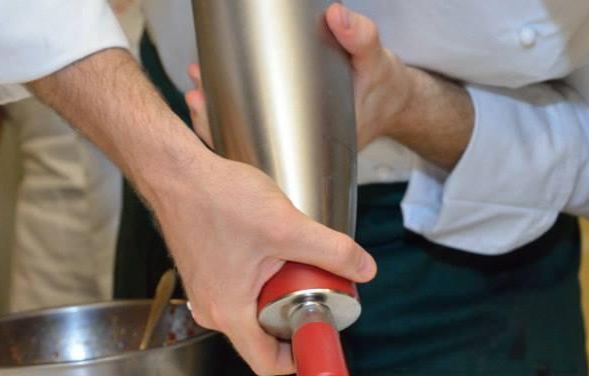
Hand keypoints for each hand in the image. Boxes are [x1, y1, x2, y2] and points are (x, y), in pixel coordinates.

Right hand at [28, 48, 375, 375]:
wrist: (175, 170)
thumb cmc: (216, 198)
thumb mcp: (287, 227)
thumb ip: (332, 250)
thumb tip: (365, 268)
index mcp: (228, 312)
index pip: (267, 362)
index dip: (300, 359)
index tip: (321, 338)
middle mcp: (210, 309)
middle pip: (263, 336)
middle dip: (295, 318)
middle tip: (320, 291)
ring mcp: (204, 291)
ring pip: (252, 310)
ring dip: (279, 295)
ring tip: (300, 266)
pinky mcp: (204, 271)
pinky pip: (239, 289)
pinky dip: (262, 278)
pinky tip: (275, 250)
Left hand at [185, 4, 412, 150]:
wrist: (392, 100)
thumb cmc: (381, 86)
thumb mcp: (375, 60)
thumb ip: (359, 37)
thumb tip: (335, 14)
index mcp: (313, 145)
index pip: (259, 147)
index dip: (223, 129)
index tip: (202, 99)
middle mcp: (299, 148)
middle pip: (244, 143)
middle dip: (213, 118)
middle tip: (196, 88)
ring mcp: (294, 140)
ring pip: (246, 137)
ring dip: (218, 114)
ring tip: (196, 87)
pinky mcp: (293, 130)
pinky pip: (258, 128)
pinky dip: (234, 114)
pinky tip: (214, 94)